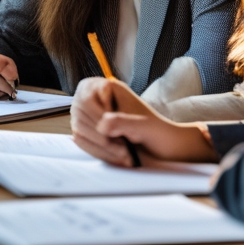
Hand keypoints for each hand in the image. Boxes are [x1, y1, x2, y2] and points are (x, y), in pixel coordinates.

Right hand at [70, 77, 216, 165]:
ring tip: (123, 154)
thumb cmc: (157, 132)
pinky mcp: (89, 132)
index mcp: (108, 87)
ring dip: (101, 146)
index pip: (87, 96)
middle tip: (123, 148)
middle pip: (79, 114)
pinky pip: (82, 142)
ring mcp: (89, 116)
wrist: (164, 149)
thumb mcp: (142, 125)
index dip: (99, 115)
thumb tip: (102, 126)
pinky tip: (116, 156)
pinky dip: (98, 152)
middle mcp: (95, 99)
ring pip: (79, 129)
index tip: (118, 129)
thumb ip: (122, 122)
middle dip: (101, 136)